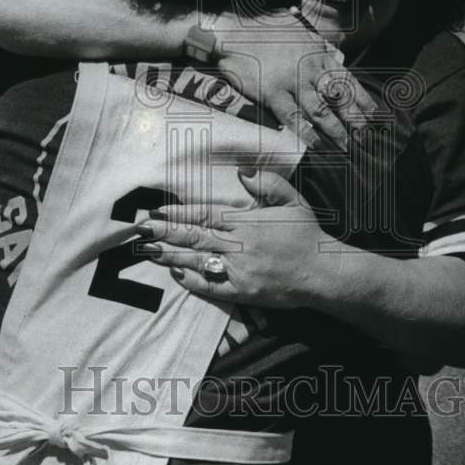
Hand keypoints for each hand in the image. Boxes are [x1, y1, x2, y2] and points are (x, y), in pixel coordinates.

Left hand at [137, 168, 334, 308]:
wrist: (323, 272)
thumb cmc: (307, 234)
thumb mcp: (293, 200)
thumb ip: (268, 184)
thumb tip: (242, 172)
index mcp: (247, 222)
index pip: (205, 215)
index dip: (179, 213)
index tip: (157, 211)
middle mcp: (238, 245)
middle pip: (194, 237)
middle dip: (165, 233)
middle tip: (140, 231)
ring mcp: (239, 270)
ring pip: (197, 260)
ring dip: (170, 256)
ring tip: (148, 251)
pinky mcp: (242, 292)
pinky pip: (211, 287)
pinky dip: (192, 281)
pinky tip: (176, 273)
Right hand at [213, 10, 376, 151]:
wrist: (233, 28)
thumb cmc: (263, 27)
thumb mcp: (298, 29)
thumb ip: (316, 45)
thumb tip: (332, 54)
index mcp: (318, 53)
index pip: (346, 80)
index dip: (362, 99)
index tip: (374, 114)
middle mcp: (310, 68)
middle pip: (339, 98)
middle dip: (355, 118)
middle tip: (367, 136)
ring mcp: (292, 81)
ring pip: (321, 110)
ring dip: (336, 130)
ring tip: (347, 146)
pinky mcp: (272, 92)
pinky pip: (293, 117)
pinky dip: (306, 132)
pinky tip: (317, 144)